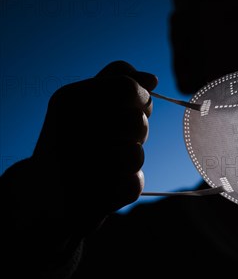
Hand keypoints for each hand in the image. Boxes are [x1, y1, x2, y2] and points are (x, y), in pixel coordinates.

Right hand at [8, 61, 157, 253]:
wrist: (43, 192)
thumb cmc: (75, 138)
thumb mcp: (87, 101)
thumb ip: (118, 81)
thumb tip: (152, 79)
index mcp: (67, 101)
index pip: (127, 87)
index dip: (141, 98)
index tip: (133, 108)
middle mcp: (66, 130)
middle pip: (137, 121)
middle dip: (138, 131)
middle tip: (118, 138)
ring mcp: (74, 167)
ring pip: (136, 156)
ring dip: (132, 160)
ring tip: (109, 161)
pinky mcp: (86, 199)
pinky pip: (133, 185)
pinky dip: (126, 184)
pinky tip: (105, 183)